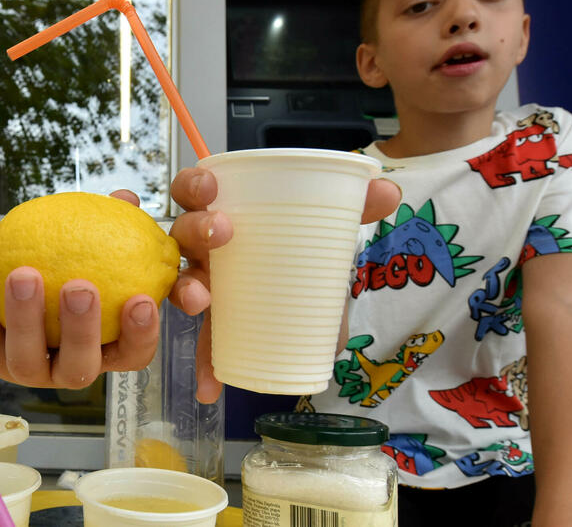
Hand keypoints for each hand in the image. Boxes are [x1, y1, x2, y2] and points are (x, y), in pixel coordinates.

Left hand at [0, 191, 159, 388]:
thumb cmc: (55, 250)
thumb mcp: (83, 236)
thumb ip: (111, 220)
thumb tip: (128, 198)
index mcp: (100, 348)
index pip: (130, 355)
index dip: (141, 337)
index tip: (141, 300)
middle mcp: (62, 367)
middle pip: (78, 368)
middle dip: (81, 332)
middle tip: (79, 288)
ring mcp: (20, 366)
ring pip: (23, 356)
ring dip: (25, 317)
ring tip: (25, 274)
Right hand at [167, 167, 401, 402]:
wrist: (308, 288)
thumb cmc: (300, 247)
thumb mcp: (326, 226)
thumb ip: (355, 208)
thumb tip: (388, 192)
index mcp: (225, 211)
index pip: (194, 190)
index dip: (194, 184)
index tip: (212, 185)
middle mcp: (205, 247)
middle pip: (183, 233)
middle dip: (196, 230)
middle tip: (222, 233)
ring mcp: (207, 286)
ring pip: (183, 284)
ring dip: (187, 290)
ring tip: (203, 301)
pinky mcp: (218, 325)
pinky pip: (205, 344)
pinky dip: (206, 366)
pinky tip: (210, 388)